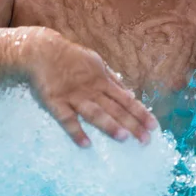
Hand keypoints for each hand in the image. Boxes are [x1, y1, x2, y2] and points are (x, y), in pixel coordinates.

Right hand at [24, 29, 158, 147]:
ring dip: (109, 125)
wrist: (42, 51)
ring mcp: (73, 96)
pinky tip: (85, 144)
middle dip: (132, 124)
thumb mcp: (96, 62)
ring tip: (123, 137)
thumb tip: (130, 94)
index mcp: (102, 80)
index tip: (154, 126)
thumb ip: (113, 79)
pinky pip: (67, 119)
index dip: (141, 113)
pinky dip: (76, 131)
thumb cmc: (71, 58)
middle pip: (115, 109)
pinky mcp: (55, 102)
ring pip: (94, 113)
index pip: (126, 100)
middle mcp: (91, 89)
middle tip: (146, 140)